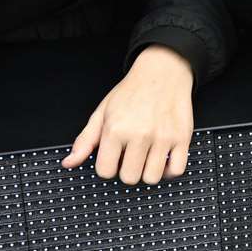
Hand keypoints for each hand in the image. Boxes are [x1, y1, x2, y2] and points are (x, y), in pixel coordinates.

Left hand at [62, 45, 194, 184]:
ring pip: (151, 178)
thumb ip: (85, 140)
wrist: (162, 72)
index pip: (105, 171)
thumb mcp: (102, 112)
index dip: (107, 167)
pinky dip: (168, 171)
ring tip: (146, 157)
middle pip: (129, 178)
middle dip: (127, 170)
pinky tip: (162, 159)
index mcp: (116, 128)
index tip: (113, 158)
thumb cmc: (132, 92)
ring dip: (147, 172)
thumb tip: (69, 162)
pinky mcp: (182, 138)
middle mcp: (140, 134)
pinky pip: (176, 171)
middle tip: (130, 156)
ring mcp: (162, 137)